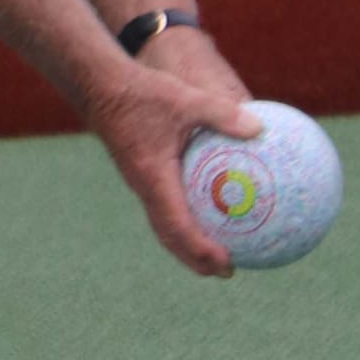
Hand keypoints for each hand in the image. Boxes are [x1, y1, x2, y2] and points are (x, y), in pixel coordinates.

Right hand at [90, 32, 258, 277]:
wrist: (99, 87)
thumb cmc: (141, 92)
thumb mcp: (186, 99)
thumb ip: (222, 114)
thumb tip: (260, 127)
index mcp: (154, 178)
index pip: (177, 225)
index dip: (200, 249)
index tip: (225, 263)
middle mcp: (144, 187)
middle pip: (169, 237)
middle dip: (195, 259)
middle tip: (225, 272)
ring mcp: (140, 183)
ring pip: (162, 225)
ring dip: (186, 245)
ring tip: (214, 255)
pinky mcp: (140, 174)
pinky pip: (162, 207)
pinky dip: (182, 221)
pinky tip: (203, 210)